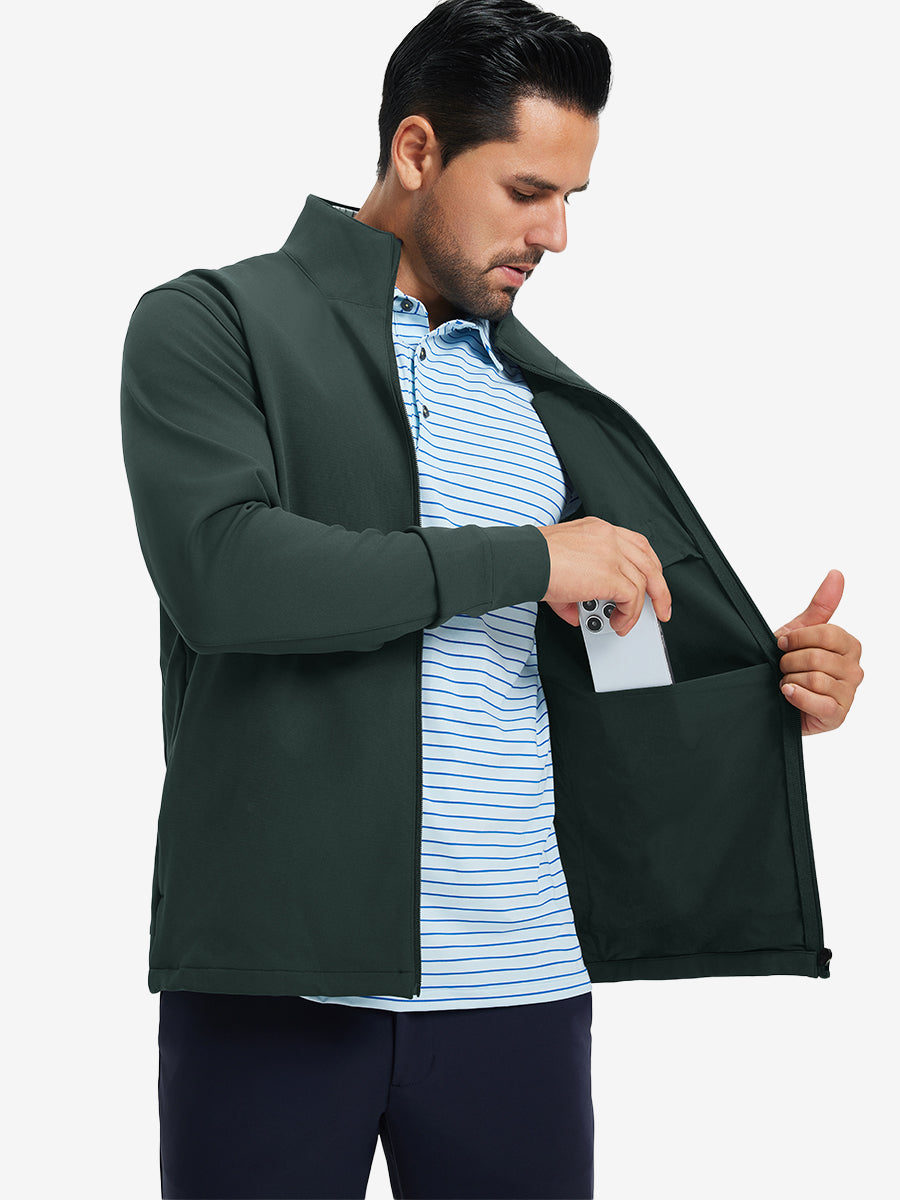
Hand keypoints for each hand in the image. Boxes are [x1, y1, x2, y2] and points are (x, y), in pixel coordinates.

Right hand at [538, 516, 670, 634]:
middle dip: (659, 590)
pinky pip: (631, 598)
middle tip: (660, 609)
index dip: (647, 566)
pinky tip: (618, 623)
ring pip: (644, 583)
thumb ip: (574, 590)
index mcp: (599, 530)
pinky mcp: (610, 575)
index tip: (650, 583)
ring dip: (637, 610)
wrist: (526, 561)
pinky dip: (628, 615)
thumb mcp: (560, 568)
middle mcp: (609, 538)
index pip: (636, 545)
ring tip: (625, 624)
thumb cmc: (533, 559)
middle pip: (650, 562)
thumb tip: (577, 612)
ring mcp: (612, 555)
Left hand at [774, 570, 862, 735]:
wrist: (776, 697)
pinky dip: (796, 696)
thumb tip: (837, 574)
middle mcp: (854, 670)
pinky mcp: (837, 715)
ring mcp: (848, 694)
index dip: (797, 638)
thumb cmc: (792, 664)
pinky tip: (788, 693)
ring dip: (790, 679)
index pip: (826, 634)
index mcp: (849, 646)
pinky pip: (818, 702)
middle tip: (783, 666)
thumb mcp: (802, 632)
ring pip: (814, 678)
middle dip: (789, 661)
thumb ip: (821, 605)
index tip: (782, 642)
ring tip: (787, 682)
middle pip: (817, 657)